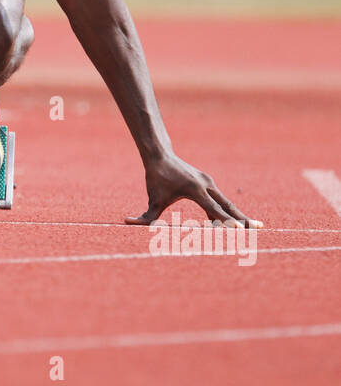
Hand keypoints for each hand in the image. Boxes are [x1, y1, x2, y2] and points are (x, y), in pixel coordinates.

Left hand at [125, 153, 261, 227]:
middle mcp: (206, 185)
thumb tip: (126, 222)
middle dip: (242, 218)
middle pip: (228, 206)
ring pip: (227, 202)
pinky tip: (238, 220)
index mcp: (195, 190)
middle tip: (259, 228)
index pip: (214, 210)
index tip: (239, 229)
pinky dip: (229, 210)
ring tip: (255, 226)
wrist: (160, 156)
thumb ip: (145, 216)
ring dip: (239, 215)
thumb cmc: (156, 179)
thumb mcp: (152, 199)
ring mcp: (209, 183)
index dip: (225, 221)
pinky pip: (221, 199)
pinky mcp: (208, 183)